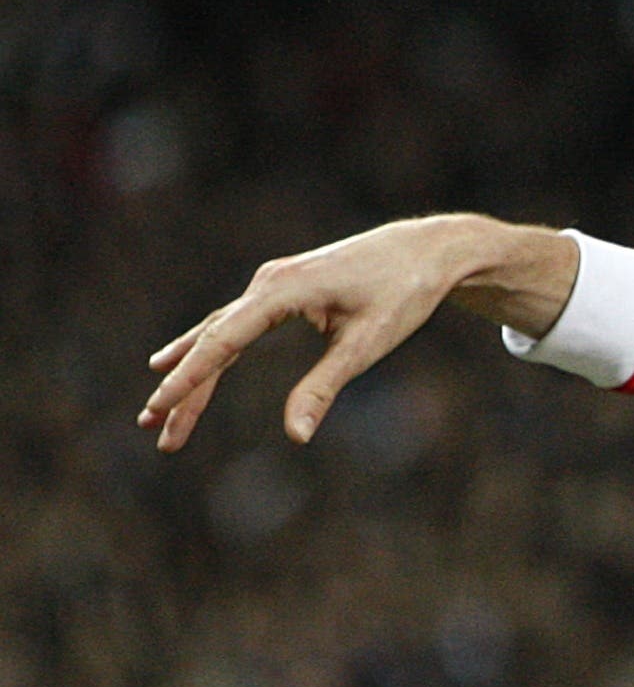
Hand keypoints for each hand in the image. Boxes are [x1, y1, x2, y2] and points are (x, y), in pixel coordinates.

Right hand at [141, 216, 574, 451]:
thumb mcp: (366, 345)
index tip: (158, 405)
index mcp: (283, 290)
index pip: (223, 339)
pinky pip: (236, 325)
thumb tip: (296, 435)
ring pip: (220, 334)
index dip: (189, 376)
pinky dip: (211, 350)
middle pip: (213, 341)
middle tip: (153, 430)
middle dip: (183, 387)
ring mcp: (272, 284)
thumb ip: (324, 387)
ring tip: (158, 415)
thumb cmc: (403, 293)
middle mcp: (268, 283)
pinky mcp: (283, 290)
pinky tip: (180, 363)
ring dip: (191, 373)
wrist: (427, 250)